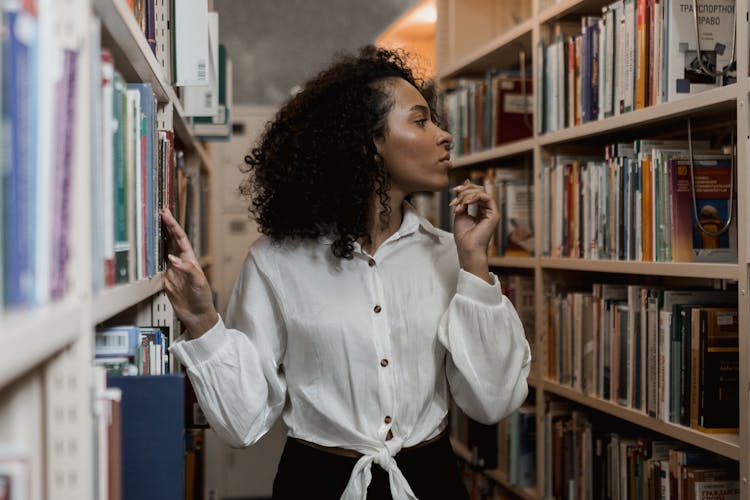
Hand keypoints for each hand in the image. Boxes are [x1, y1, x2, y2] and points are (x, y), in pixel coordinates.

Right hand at [161, 208, 218, 338]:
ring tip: (150, 225)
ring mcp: (171, 270)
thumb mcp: (199, 283)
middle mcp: (180, 262)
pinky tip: (144, 248)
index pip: (180, 238)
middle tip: (158, 212)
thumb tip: (172, 258)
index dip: (173, 226)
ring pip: (162, 249)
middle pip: (171, 240)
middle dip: (165, 226)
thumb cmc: (202, 298)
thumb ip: (187, 270)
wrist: (196, 315)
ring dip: (157, 238)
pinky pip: (155, 264)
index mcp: (190, 259)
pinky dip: (150, 256)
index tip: (166, 214)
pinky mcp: (165, 279)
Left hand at [449, 179, 499, 282]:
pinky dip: (475, 197)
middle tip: (455, 199)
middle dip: (465, 191)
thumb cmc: (463, 235)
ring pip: (482, 192)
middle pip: (479, 190)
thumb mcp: (460, 213)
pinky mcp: (494, 215)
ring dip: (467, 195)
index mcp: (480, 210)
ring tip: (459, 204)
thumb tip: (465, 183)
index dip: (465, 188)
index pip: (476, 192)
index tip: (454, 190)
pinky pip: (487, 198)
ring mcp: (491, 212)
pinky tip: (466, 203)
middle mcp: (487, 210)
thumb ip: (463, 200)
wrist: (467, 248)